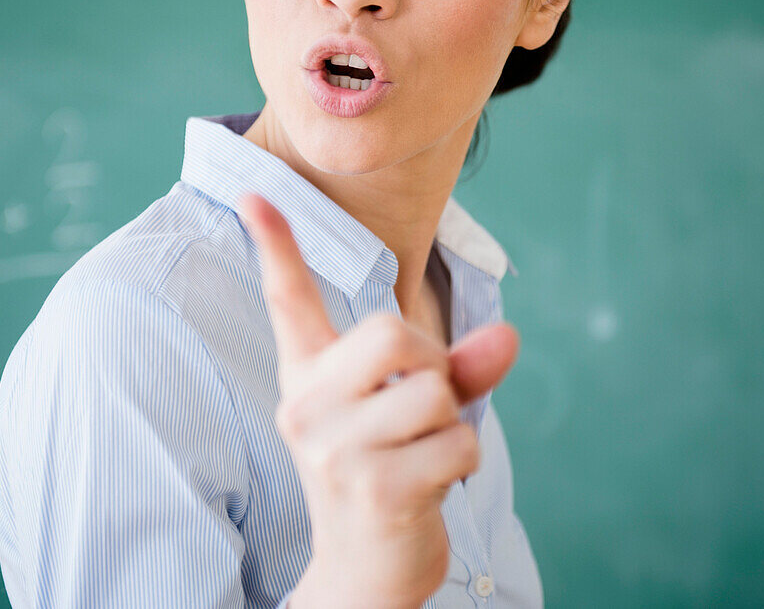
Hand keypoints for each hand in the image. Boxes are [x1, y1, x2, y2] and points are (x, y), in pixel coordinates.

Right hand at [238, 193, 518, 608]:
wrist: (363, 573)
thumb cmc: (387, 473)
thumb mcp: (407, 412)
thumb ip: (453, 368)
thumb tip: (508, 337)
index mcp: (307, 376)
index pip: (286, 301)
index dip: (275, 245)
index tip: (255, 192)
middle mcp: (307, 406)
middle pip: (391, 332)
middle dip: (431, 362)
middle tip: (423, 401)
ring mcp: (335, 450)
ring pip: (434, 390)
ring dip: (451, 420)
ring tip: (423, 450)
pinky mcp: (375, 490)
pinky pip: (457, 441)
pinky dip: (463, 460)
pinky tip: (431, 485)